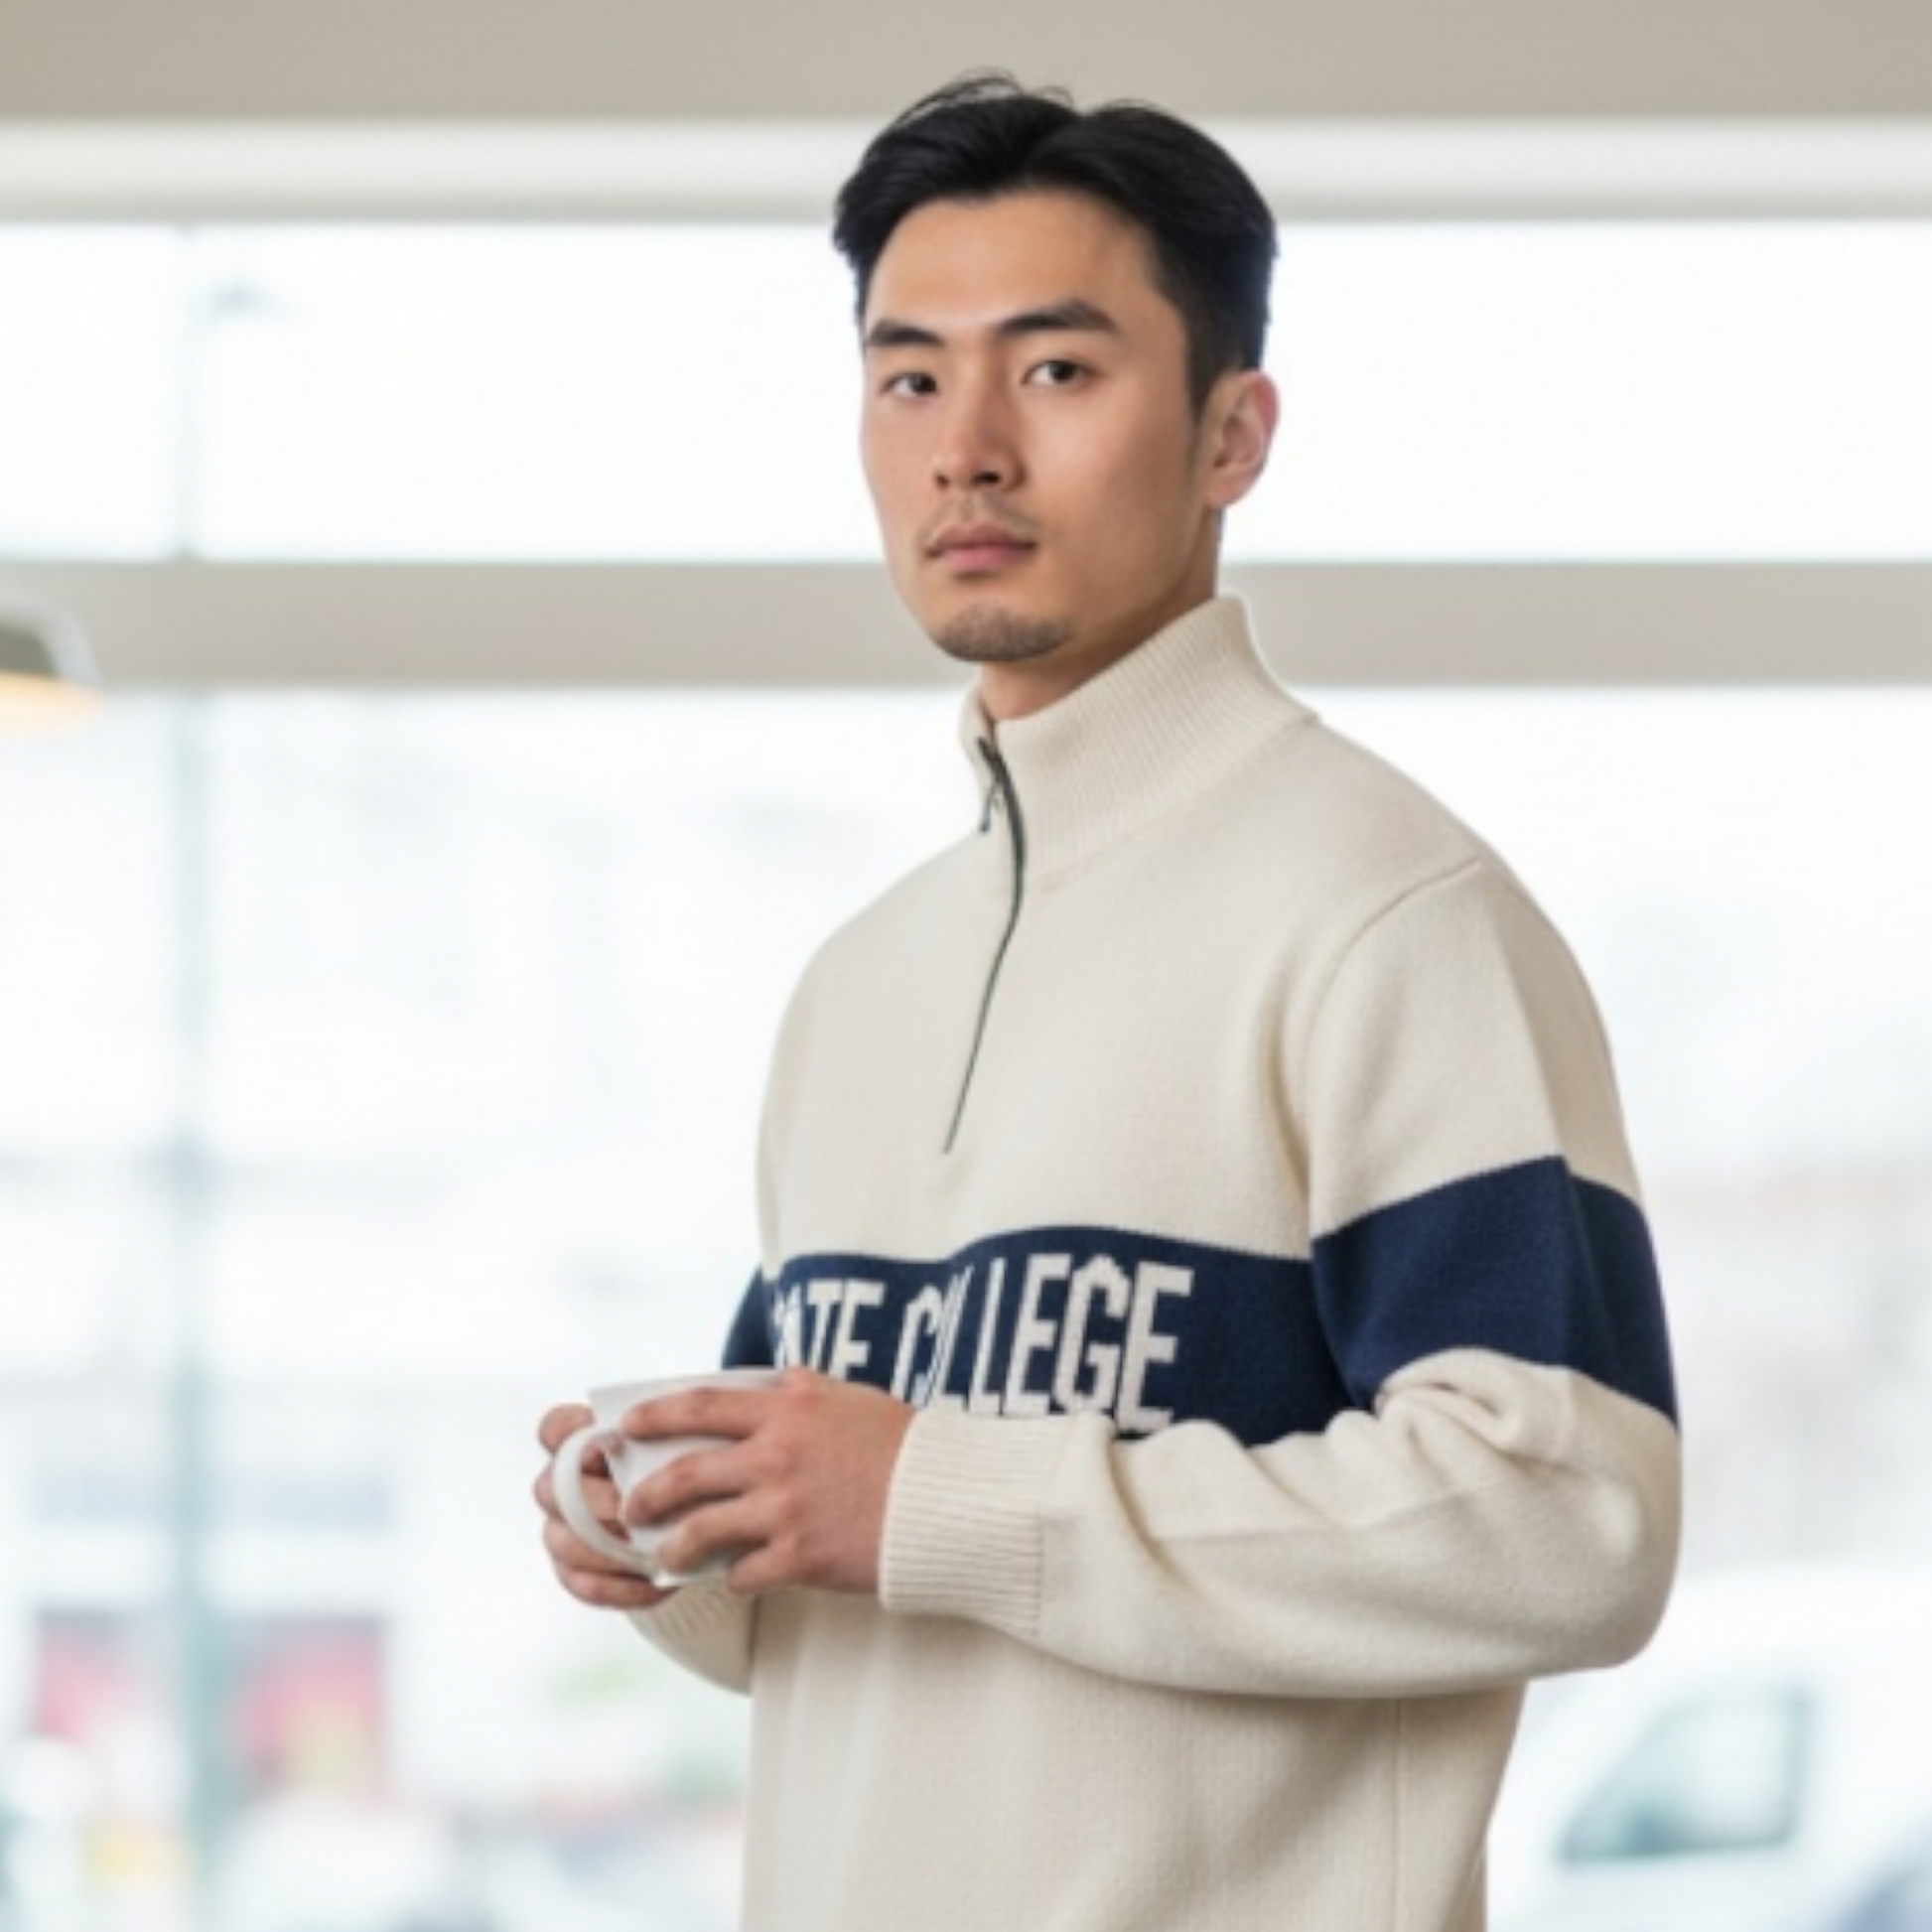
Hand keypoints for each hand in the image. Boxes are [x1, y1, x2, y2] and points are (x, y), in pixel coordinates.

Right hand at [533, 1403, 677, 1612]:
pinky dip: (620, 1588)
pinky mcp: (578, 1571)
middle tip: (632, 1510)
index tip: (609, 1443)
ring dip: (607, 1551)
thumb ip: (669, 1433)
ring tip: (652, 1551)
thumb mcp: (685, 1439)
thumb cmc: (689, 1466)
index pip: (555, 1428)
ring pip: (562, 1541)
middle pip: (551, 1490)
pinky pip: (585, 1584)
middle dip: (592, 1502)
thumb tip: (673, 1430)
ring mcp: (565, 1528)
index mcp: (583, 1439)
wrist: (703, 1516)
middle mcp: (564, 1483)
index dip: (572, 1436)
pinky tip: (655, 1584)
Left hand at [622, 1368, 914, 1596]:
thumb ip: (804, 1392)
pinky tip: (733, 1579)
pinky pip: (744, 1574)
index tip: (629, 1425)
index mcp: (789, 1408)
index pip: (701, 1405)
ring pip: (701, 1530)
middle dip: (647, 1493)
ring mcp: (786, 1508)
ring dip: (674, 1546)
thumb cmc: (905, 1446)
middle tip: (630, 1505)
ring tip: (664, 1555)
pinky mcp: (802, 1557)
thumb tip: (772, 1380)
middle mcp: (778, 1454)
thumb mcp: (851, 1399)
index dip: (656, 1415)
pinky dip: (731, 1578)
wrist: (949, 1498)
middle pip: (686, 1472)